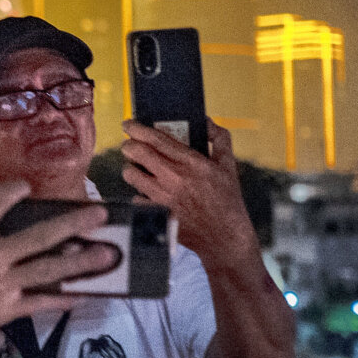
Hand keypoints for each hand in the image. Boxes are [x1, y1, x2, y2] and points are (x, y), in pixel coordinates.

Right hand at [0, 181, 109, 357]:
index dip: (16, 191)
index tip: (27, 187)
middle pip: (39, 235)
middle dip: (72, 223)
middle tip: (99, 214)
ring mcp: (0, 285)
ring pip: (48, 269)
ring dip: (81, 261)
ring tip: (107, 254)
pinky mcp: (5, 310)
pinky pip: (41, 302)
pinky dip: (63, 299)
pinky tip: (84, 293)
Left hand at [120, 119, 260, 267]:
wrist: (224, 236)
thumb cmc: (227, 200)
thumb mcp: (228, 165)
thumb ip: (220, 139)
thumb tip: (206, 121)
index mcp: (191, 162)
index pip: (156, 139)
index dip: (137, 129)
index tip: (128, 124)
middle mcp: (174, 177)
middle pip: (137, 153)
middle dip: (129, 145)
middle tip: (129, 145)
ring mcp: (163, 197)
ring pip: (130, 174)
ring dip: (131, 168)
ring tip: (137, 169)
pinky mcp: (156, 213)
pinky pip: (135, 197)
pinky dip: (139, 194)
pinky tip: (147, 193)